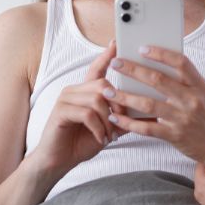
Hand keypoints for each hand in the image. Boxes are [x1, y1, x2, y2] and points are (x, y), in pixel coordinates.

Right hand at [27, 41, 124, 177]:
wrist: (59, 161)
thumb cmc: (81, 143)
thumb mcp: (107, 129)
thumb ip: (122, 117)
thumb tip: (146, 111)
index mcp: (85, 91)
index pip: (97, 69)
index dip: (107, 56)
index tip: (116, 43)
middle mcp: (74, 90)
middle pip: (103, 85)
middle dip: (117, 105)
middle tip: (119, 124)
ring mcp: (66, 99)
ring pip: (97, 99)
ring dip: (108, 120)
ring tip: (109, 135)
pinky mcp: (60, 111)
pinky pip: (87, 113)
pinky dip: (98, 128)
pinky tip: (100, 139)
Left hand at [105, 45, 204, 172]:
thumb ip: (186, 81)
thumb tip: (159, 64)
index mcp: (200, 86)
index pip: (181, 63)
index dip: (161, 54)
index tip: (142, 48)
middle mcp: (192, 100)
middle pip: (158, 81)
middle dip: (133, 70)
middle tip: (116, 63)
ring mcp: (183, 119)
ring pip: (148, 104)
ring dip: (124, 97)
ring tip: (107, 91)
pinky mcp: (175, 136)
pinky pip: (147, 128)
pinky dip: (129, 123)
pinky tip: (115, 118)